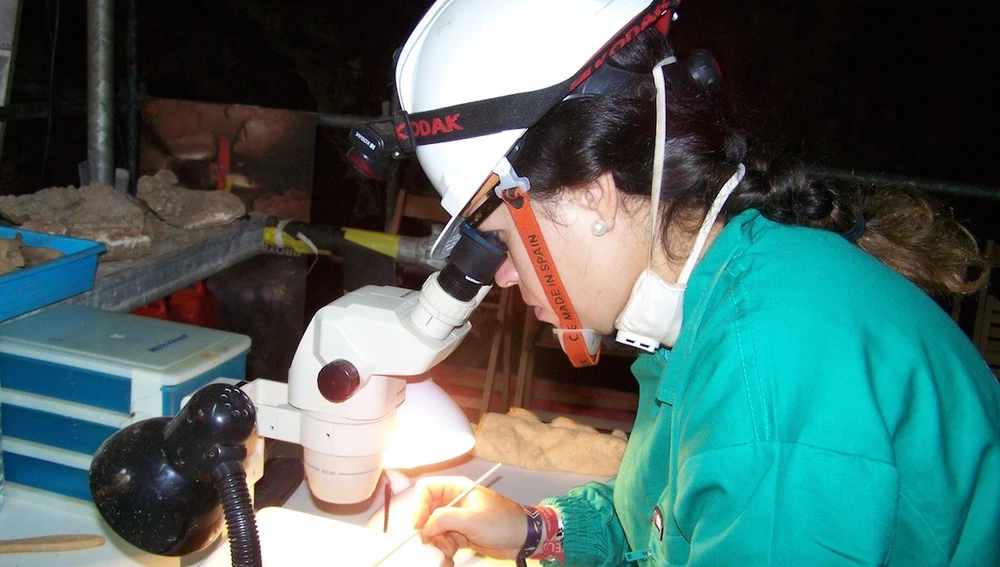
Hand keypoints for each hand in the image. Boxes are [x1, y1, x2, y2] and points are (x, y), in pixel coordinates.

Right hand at [412, 476, 526, 561]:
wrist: (523, 539)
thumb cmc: (503, 522)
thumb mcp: (472, 519)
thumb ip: (445, 519)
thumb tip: (424, 526)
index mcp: (457, 488)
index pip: (427, 490)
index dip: (419, 506)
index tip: (419, 525)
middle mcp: (454, 502)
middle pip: (427, 513)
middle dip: (429, 531)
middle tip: (434, 544)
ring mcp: (457, 520)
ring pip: (433, 531)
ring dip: (438, 544)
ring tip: (450, 552)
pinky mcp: (460, 535)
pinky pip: (443, 542)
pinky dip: (444, 551)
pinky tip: (450, 558)